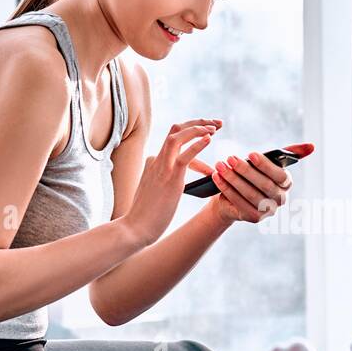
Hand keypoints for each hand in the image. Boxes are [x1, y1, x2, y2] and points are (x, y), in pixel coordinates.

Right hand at [124, 119, 219, 244]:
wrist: (135, 227)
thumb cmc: (146, 215)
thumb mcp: (154, 192)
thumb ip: (162, 182)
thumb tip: (173, 183)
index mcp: (153, 162)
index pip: (174, 141)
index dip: (194, 139)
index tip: (209, 140)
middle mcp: (156, 160)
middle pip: (176, 130)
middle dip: (197, 123)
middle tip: (215, 123)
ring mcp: (162, 167)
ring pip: (178, 136)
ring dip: (198, 128)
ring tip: (215, 127)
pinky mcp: (170, 177)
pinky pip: (185, 155)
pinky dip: (198, 144)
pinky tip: (209, 138)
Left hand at [189, 143, 309, 224]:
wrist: (234, 195)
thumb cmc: (252, 174)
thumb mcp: (265, 162)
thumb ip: (288, 153)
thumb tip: (313, 146)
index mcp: (287, 184)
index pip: (280, 175)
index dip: (265, 165)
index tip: (250, 154)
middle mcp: (281, 199)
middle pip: (264, 185)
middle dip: (245, 170)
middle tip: (230, 158)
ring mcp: (268, 211)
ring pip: (250, 194)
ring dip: (233, 179)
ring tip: (220, 166)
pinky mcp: (254, 218)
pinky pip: (240, 203)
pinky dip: (227, 189)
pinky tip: (217, 178)